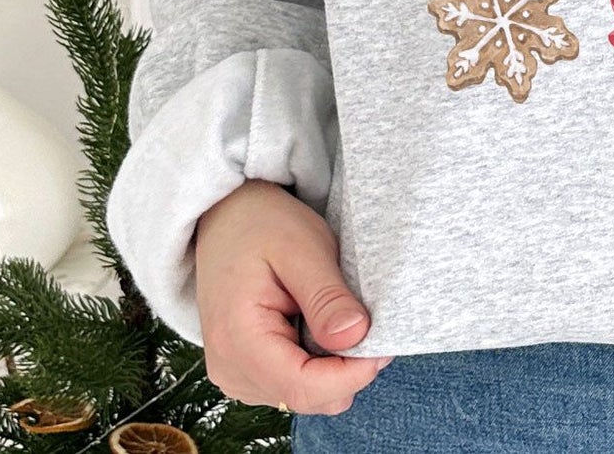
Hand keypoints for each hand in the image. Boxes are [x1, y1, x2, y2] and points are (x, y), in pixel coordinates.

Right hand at [194, 179, 391, 414]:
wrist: (227, 217)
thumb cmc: (263, 226)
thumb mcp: (302, 248)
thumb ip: (327, 297)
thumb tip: (355, 338)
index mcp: (238, 339)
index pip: (302, 386)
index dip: (351, 374)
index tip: (385, 344)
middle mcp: (230, 369)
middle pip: (306, 396)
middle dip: (348, 369)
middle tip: (371, 321)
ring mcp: (236, 374)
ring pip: (304, 395)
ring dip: (333, 366)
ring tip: (338, 315)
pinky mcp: (246, 371)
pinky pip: (293, 384)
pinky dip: (317, 362)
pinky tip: (319, 325)